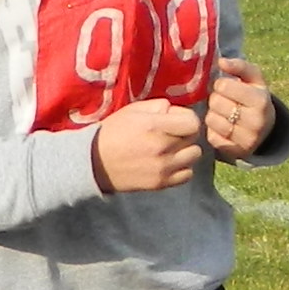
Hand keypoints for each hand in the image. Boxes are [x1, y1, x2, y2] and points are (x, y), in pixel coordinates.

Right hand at [91, 98, 205, 192]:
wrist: (94, 162)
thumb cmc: (114, 132)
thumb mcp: (133, 110)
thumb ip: (159, 106)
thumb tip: (175, 111)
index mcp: (155, 126)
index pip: (193, 122)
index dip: (186, 119)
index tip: (176, 120)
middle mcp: (162, 147)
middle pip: (194, 138)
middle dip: (185, 133)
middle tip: (172, 134)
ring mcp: (163, 168)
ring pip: (194, 156)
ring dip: (185, 151)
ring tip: (171, 149)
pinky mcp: (161, 183)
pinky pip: (187, 174)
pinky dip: (182, 168)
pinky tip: (169, 163)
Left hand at [203, 58, 275, 160]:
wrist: (265, 129)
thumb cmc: (254, 98)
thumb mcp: (254, 79)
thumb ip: (240, 66)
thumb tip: (221, 61)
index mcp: (261, 100)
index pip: (223, 85)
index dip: (221, 84)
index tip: (226, 87)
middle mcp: (256, 122)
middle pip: (215, 102)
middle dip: (216, 99)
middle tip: (224, 101)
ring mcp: (245, 139)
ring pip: (211, 119)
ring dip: (212, 114)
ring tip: (222, 113)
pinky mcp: (233, 152)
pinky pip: (210, 136)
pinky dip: (212, 130)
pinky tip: (221, 126)